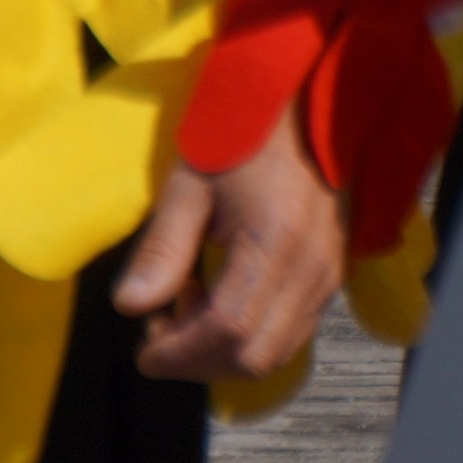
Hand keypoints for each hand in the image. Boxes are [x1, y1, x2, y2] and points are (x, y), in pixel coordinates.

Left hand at [114, 94, 344, 383]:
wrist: (302, 101)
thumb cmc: (239, 132)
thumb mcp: (190, 181)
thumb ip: (162, 246)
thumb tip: (129, 306)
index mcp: (275, 240)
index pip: (227, 329)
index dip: (180, 352)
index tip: (143, 349)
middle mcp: (311, 268)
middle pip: (254, 357)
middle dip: (198, 361)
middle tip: (160, 330)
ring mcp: (329, 275)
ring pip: (275, 353)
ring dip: (223, 353)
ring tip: (187, 306)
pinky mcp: (333, 275)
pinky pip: (291, 332)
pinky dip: (250, 337)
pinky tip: (221, 298)